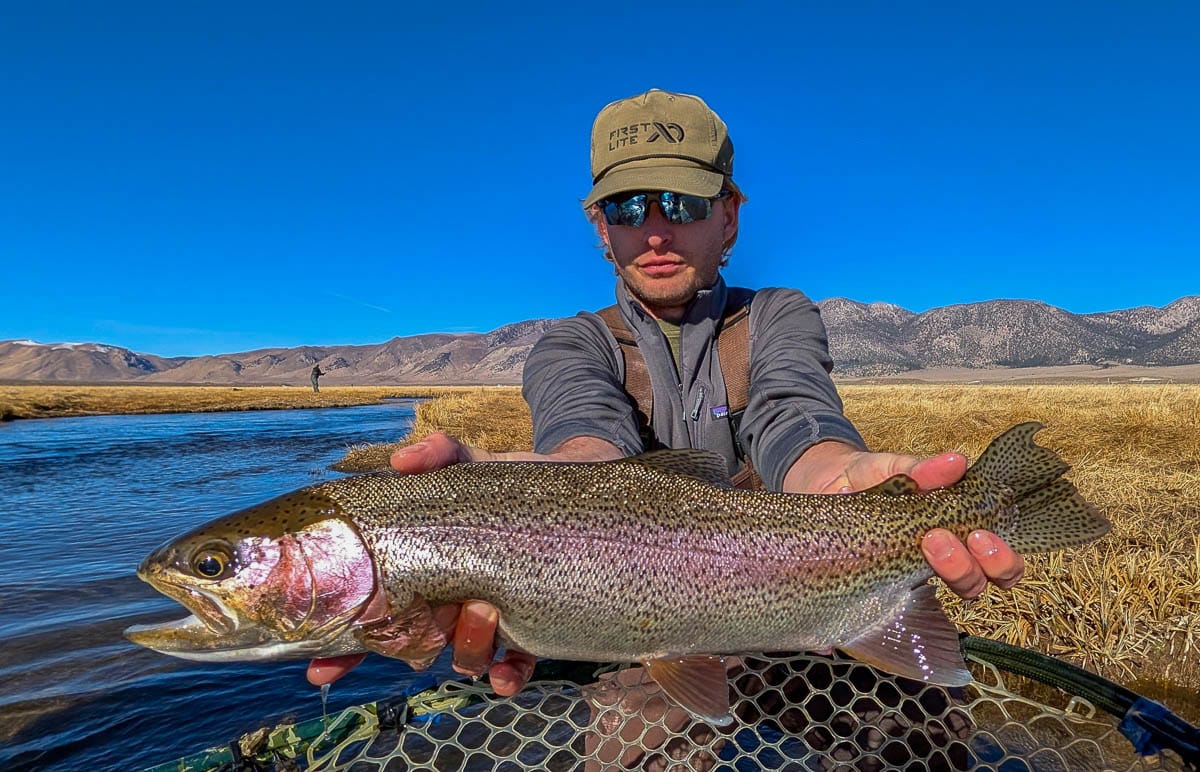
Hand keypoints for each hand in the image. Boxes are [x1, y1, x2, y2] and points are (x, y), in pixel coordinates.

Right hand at [307, 433, 544, 690]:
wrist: (577, 485)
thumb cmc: (511, 481)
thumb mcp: (473, 463)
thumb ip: (439, 454)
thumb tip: (400, 459)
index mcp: (424, 573)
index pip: (374, 614)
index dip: (344, 648)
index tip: (320, 668)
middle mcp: (450, 603)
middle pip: (409, 645)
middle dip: (395, 657)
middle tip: (407, 643)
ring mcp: (490, 621)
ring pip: (464, 657)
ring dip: (467, 646)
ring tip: (484, 610)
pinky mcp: (534, 629)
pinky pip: (515, 668)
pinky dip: (509, 676)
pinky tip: (509, 672)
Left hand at [786, 441, 1024, 599]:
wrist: (821, 485)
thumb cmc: (867, 477)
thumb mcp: (893, 468)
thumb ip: (923, 470)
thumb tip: (958, 462)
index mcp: (953, 535)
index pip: (997, 562)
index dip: (1000, 558)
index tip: (977, 534)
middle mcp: (935, 564)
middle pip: (977, 585)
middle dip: (970, 568)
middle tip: (939, 540)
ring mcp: (902, 581)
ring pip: (939, 604)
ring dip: (942, 576)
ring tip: (924, 546)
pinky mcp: (867, 593)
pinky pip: (876, 619)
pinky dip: (873, 616)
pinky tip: (870, 593)